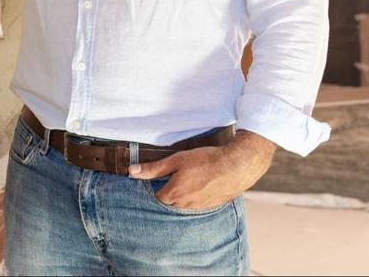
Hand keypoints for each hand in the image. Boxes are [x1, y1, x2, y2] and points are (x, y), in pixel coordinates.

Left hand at [128, 131, 275, 209]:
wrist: (236, 166)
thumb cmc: (205, 161)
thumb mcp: (176, 160)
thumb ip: (153, 168)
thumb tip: (132, 172)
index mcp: (173, 194)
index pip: (156, 196)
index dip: (158, 184)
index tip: (162, 174)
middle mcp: (184, 205)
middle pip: (169, 201)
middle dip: (169, 189)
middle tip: (177, 174)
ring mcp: (199, 207)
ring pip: (184, 203)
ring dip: (184, 193)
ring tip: (191, 177)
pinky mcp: (211, 206)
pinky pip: (197, 204)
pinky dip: (197, 195)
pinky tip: (203, 182)